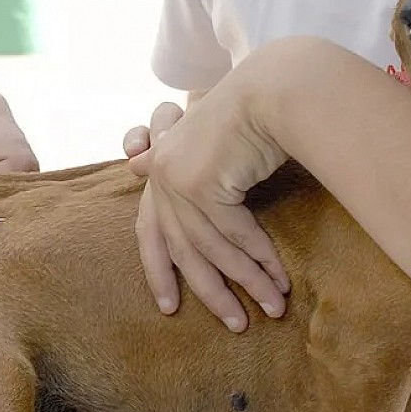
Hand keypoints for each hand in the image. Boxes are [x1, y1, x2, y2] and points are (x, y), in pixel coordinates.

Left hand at [126, 86, 290, 330]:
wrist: (272, 88)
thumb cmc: (249, 111)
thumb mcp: (207, 142)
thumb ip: (178, 164)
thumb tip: (132, 162)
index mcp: (158, 167)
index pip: (150, 231)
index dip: (158, 271)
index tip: (170, 307)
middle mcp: (160, 175)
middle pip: (181, 250)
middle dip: (210, 291)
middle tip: (234, 323)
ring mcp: (178, 180)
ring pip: (212, 249)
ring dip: (247, 282)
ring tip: (272, 307)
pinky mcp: (202, 184)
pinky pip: (235, 236)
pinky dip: (260, 261)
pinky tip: (279, 279)